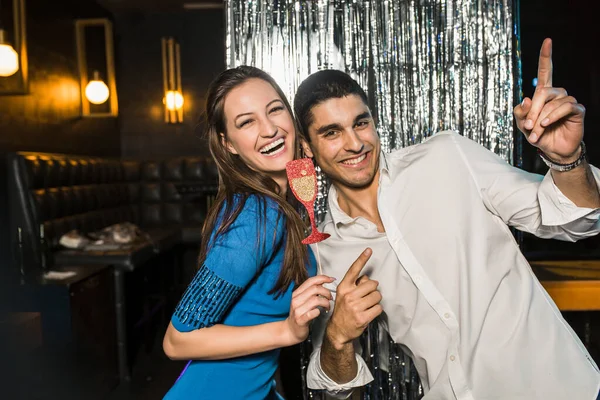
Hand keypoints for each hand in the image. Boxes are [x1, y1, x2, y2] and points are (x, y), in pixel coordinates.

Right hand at [285, 274, 334, 343]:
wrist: (291, 330)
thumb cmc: (300, 315)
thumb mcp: (302, 301)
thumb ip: (311, 292)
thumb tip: (323, 282)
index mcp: (297, 293)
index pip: (311, 281)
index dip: (323, 278)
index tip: (331, 279)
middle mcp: (296, 300)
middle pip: (315, 289)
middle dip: (326, 292)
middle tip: (330, 297)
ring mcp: (297, 310)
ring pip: (316, 300)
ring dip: (326, 302)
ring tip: (327, 306)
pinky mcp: (300, 320)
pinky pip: (313, 312)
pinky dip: (319, 311)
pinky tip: (320, 312)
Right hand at [326, 248, 382, 348]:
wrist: (338, 330)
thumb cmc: (343, 310)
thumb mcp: (344, 294)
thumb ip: (355, 284)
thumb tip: (368, 278)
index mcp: (344, 287)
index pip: (354, 270)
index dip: (362, 259)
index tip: (369, 250)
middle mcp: (349, 295)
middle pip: (373, 284)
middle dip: (373, 290)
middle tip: (367, 296)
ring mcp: (355, 307)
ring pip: (377, 296)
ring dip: (375, 300)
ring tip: (367, 305)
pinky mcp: (363, 317)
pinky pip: (379, 308)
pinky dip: (376, 310)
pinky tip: (369, 312)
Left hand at [514, 38, 585, 162]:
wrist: (552, 150)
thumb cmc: (537, 135)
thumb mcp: (522, 124)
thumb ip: (520, 112)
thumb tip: (526, 98)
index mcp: (543, 94)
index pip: (545, 71)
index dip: (546, 56)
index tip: (547, 41)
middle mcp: (557, 94)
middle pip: (543, 92)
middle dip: (533, 110)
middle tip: (528, 126)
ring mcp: (568, 101)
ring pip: (552, 102)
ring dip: (541, 118)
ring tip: (536, 132)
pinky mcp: (577, 110)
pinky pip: (565, 107)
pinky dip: (553, 116)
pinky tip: (546, 124)